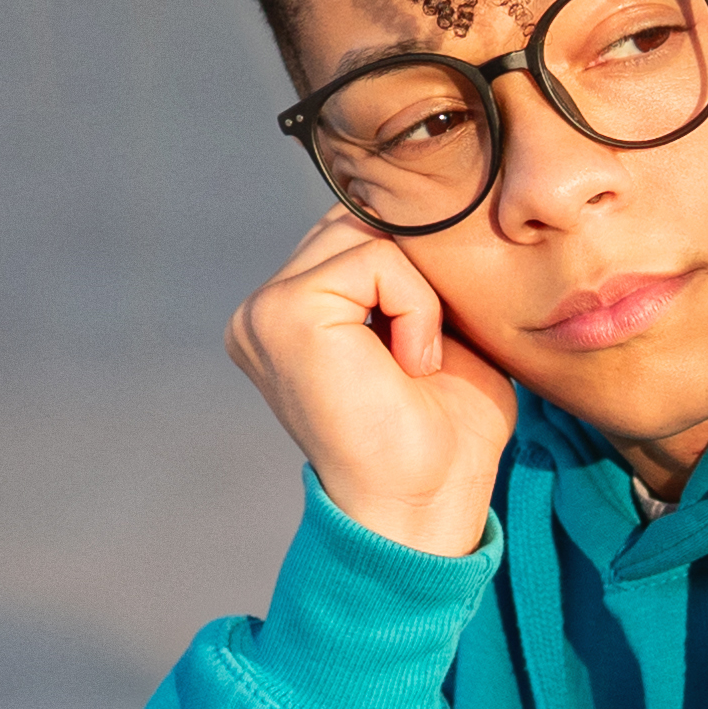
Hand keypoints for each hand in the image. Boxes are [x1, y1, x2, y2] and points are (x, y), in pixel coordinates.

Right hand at [227, 214, 516, 557]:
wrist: (425, 507)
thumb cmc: (443, 435)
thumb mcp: (434, 328)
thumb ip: (411, 268)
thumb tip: (423, 200)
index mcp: (291, 312)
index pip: (356, 228)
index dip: (414, 266)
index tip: (431, 343)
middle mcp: (265, 308)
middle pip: (357, 218)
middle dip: (415, 270)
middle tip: (430, 351)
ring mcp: (264, 309)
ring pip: (369, 233)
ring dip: (420, 292)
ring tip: (418, 362)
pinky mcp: (282, 312)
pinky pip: (374, 256)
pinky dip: (415, 305)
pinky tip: (411, 364)